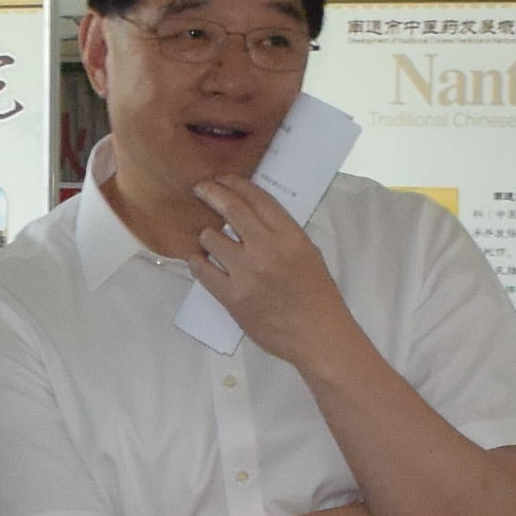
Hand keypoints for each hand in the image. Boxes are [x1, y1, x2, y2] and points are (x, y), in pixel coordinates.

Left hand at [183, 180, 355, 368]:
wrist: (317, 336)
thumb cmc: (316, 294)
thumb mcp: (307, 252)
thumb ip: (280, 232)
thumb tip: (250, 214)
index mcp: (290, 236)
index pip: (257, 198)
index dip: (236, 183)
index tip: (222, 178)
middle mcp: (267, 249)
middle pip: (231, 209)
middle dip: (211, 193)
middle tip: (200, 188)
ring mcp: (247, 273)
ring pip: (211, 239)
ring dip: (207, 235)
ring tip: (209, 240)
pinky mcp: (232, 297)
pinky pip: (203, 271)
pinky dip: (198, 262)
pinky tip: (200, 261)